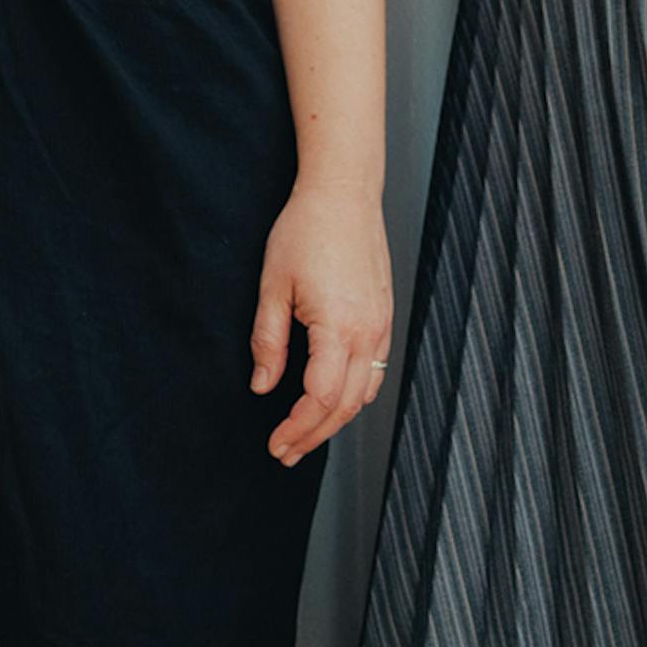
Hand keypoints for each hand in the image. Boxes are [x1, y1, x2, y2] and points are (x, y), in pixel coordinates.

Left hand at [250, 181, 392, 464]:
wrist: (344, 194)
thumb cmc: (306, 230)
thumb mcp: (272, 286)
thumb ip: (268, 341)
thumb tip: (262, 385)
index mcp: (338, 327)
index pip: (320, 397)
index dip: (296, 427)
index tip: (275, 443)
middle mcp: (368, 332)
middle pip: (345, 405)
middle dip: (314, 434)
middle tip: (285, 452)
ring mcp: (381, 325)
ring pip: (364, 392)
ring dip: (335, 419)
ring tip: (306, 434)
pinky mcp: (384, 317)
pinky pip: (375, 370)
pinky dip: (355, 395)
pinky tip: (333, 400)